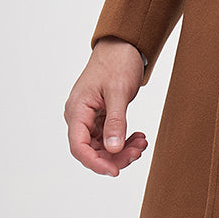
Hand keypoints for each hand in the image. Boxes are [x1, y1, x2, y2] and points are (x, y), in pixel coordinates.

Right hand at [65, 36, 147, 176]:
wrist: (123, 46)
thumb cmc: (117, 62)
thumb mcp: (118, 92)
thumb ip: (115, 121)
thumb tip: (113, 149)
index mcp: (77, 110)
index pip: (79, 147)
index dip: (95, 163)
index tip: (114, 171)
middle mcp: (79, 116)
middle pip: (91, 149)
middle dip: (115, 156)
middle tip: (138, 152)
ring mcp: (89, 117)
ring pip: (101, 145)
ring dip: (121, 149)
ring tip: (141, 144)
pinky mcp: (100, 116)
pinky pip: (108, 136)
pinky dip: (123, 140)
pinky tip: (138, 137)